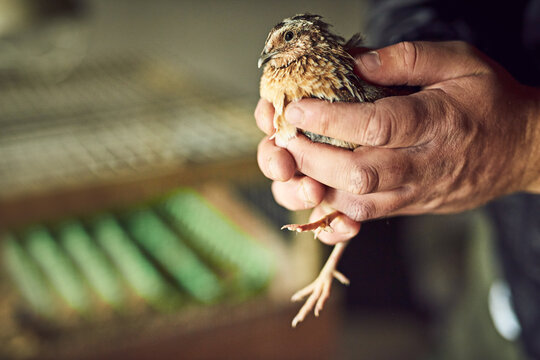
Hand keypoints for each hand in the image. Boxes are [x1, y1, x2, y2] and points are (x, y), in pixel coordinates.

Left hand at [255, 41, 539, 243]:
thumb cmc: (489, 101)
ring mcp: (416, 192)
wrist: (521, 150)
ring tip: (291, 162)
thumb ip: (407, 59)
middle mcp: (424, 164)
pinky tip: (312, 189)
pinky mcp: (409, 207)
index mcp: (436, 121)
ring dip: (316, 186)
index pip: (377, 125)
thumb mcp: (459, 62)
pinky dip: (332, 208)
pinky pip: (365, 217)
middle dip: (312, 158)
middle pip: (359, 172)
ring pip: (358, 202)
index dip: (330, 119)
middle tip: (283, 139)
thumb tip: (354, 60)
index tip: (295, 109)